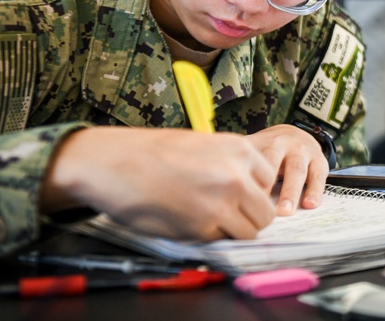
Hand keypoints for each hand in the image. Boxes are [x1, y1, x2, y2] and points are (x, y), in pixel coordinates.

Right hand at [41, 127, 276, 240]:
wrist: (115, 163)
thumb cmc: (153, 153)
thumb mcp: (203, 144)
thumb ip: (231, 164)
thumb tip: (250, 188)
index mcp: (239, 150)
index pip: (270, 181)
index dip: (254, 192)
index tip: (239, 196)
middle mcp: (237, 175)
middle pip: (265, 213)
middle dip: (249, 217)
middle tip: (226, 215)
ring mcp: (221, 203)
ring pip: (249, 232)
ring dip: (231, 231)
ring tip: (206, 219)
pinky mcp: (202, 227)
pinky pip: (221, 240)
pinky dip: (209, 237)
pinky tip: (188, 220)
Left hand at [244, 124, 328, 215]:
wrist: (295, 134)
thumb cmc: (267, 150)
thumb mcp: (252, 151)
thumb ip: (237, 165)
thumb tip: (213, 189)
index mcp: (263, 142)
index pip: (253, 159)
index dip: (248, 178)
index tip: (240, 198)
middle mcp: (284, 144)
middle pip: (275, 163)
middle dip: (265, 185)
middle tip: (262, 207)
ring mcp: (303, 151)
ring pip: (298, 170)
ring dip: (292, 191)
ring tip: (286, 211)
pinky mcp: (320, 160)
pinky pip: (319, 175)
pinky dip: (315, 190)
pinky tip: (310, 205)